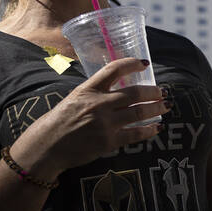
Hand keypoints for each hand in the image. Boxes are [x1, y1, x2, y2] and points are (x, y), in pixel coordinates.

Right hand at [12, 58, 166, 180]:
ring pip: (139, 112)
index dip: (132, 63)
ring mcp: (104, 123)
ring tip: (165, 106)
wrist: (46, 147)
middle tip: (162, 92)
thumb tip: (119, 87)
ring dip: (157, 108)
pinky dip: (150, 130)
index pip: (114, 69)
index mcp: (88, 90)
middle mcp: (98, 104)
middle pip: (135, 93)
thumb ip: (95, 93)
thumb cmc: (59, 122)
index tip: (145, 63)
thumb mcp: (74, 98)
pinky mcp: (108, 142)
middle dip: (153, 91)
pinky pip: (136, 134)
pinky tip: (157, 127)